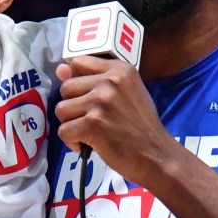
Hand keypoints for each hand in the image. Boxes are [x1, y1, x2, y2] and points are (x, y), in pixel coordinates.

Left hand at [56, 56, 180, 185]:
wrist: (157, 155)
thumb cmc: (141, 126)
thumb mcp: (126, 93)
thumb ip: (94, 79)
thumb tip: (60, 69)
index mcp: (120, 70)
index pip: (78, 62)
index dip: (76, 82)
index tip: (85, 97)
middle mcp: (110, 81)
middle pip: (66, 88)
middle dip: (73, 107)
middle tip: (91, 121)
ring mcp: (101, 102)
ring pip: (61, 110)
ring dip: (71, 125)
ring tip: (90, 133)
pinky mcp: (93, 124)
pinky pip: (63, 131)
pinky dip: (71, 142)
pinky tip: (88, 145)